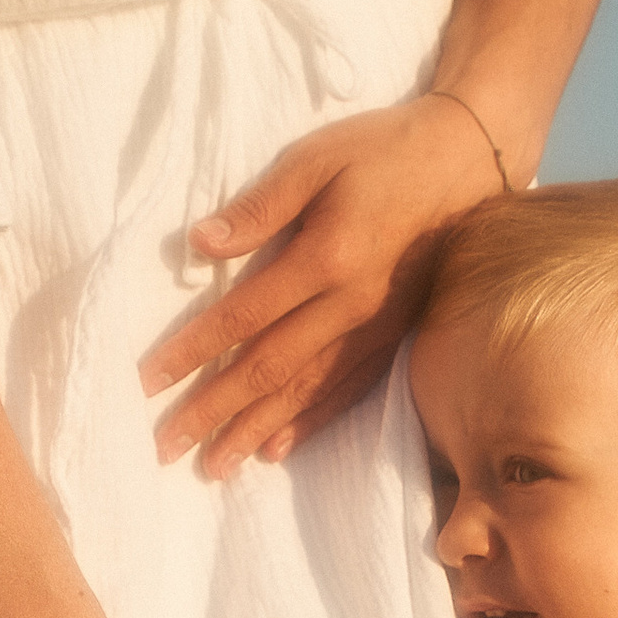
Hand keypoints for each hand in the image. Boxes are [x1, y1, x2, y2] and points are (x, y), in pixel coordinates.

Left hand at [142, 94, 506, 476]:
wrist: (470, 161)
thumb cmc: (384, 151)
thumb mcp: (316, 158)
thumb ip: (260, 205)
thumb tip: (201, 244)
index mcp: (326, 259)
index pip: (242, 319)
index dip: (191, 353)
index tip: (148, 383)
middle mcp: (351, 307)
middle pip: (268, 370)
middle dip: (213, 412)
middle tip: (166, 448)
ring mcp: (377, 328)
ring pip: (306, 392)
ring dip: (255, 430)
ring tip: (214, 466)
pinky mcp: (395, 335)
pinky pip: (348, 391)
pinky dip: (310, 423)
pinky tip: (278, 448)